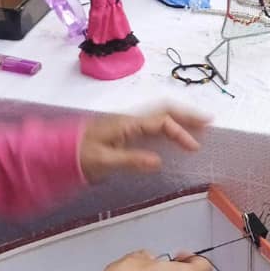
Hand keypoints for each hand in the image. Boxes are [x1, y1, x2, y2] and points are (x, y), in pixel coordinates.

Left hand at [78, 104, 208, 181]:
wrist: (60, 153)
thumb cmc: (80, 157)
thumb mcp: (104, 161)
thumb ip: (131, 160)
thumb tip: (158, 161)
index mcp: (128, 123)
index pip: (161, 122)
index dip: (180, 133)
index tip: (193, 147)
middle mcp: (130, 118)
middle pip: (165, 109)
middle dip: (187, 114)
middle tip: (209, 121)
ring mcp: (128, 122)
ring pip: (160, 112)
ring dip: (180, 116)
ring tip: (199, 124)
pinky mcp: (126, 130)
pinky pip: (153, 121)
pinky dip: (169, 123)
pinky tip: (175, 132)